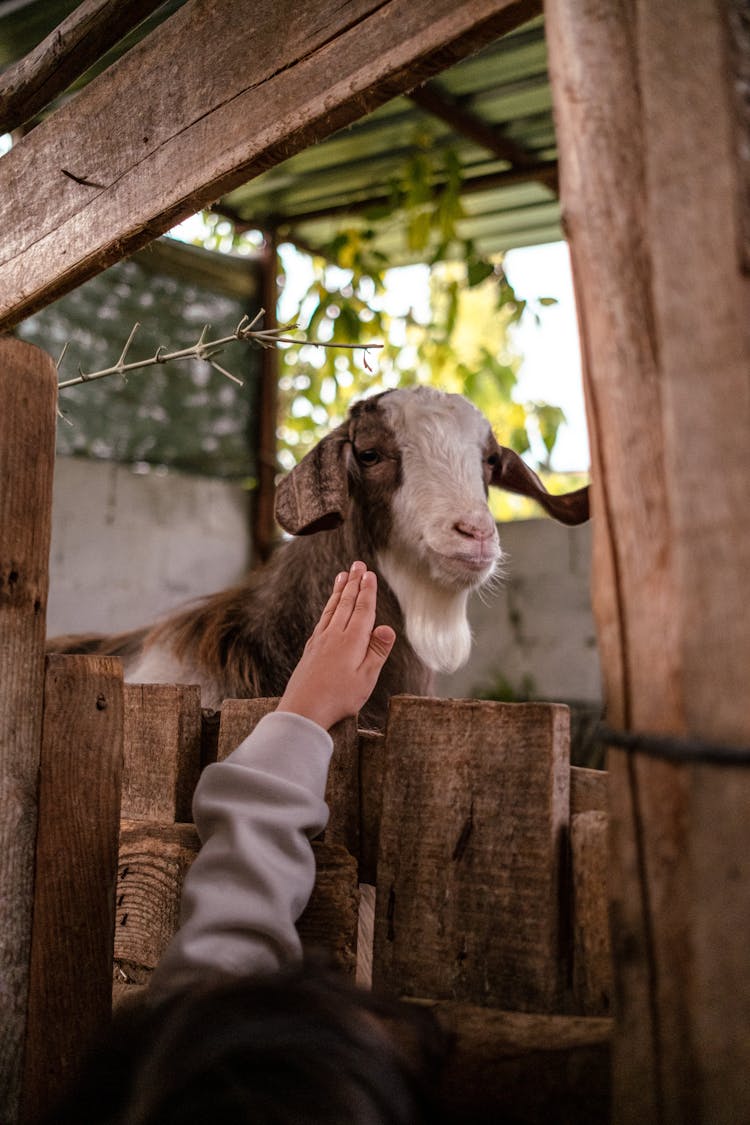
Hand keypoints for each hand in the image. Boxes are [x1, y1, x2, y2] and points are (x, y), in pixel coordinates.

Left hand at [276, 562, 395, 729]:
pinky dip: (329, 606)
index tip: (369, 573)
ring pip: (333, 609)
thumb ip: (377, 651)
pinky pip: (323, 619)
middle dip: (354, 582)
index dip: (368, 590)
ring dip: (340, 591)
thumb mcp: (366, 678)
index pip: (363, 609)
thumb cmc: (339, 698)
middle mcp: (335, 635)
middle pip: (347, 603)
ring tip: (343, 575)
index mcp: (352, 641)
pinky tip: (330, 606)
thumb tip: (387, 627)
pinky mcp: (312, 648)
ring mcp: (321, 640)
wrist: (303, 710)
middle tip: (358, 564)